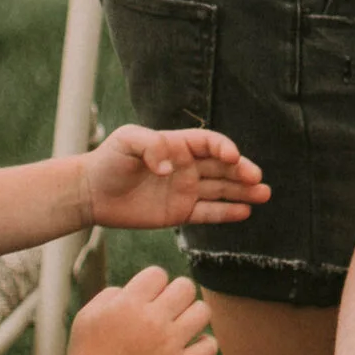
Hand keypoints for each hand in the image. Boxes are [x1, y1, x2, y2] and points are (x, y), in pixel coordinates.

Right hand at [65, 264, 217, 354]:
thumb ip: (113, 294)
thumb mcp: (88, 316)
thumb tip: (138, 288)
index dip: (153, 284)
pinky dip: (204, 344)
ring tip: (181, 325)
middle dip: (177, 294)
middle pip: (185, 287)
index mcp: (127, 305)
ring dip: (193, 315)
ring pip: (202, 311)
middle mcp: (151, 320)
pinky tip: (190, 346)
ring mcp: (168, 345)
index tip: (146, 300)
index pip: (158, 274)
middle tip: (167, 310)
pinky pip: (210, 346)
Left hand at [83, 124, 269, 231]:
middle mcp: (187, 166)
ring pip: (221, 189)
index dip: (224, 148)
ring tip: (264, 194)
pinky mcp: (180, 212)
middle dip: (242, 171)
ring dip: (243, 191)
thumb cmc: (107, 161)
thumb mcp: (126, 142)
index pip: (210, 143)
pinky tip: (245, 212)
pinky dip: (227, 213)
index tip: (233, 157)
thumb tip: (171, 168)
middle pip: (222, 167)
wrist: (91, 192)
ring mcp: (186, 190)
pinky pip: (208, 212)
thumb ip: (150, 146)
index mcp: (178, 145)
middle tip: (257, 178)